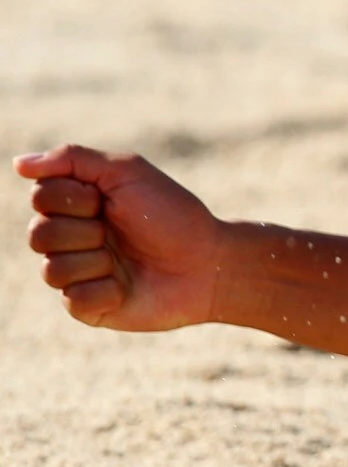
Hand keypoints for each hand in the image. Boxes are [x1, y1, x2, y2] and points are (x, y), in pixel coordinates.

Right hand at [16, 145, 226, 330]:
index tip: (108, 200)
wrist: (209, 262)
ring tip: (124, 260)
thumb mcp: (127, 172)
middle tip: (118, 232)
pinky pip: (74, 299)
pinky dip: (106, 290)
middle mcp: (70, 240)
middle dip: (85, 231)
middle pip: (38, 235)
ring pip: (52, 270)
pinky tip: (127, 286)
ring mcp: (78, 274)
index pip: (41, 197)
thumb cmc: (172, 215)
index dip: (75, 198)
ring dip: (96, 261)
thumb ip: (72, 159)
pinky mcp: (89, 307)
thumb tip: (18, 164)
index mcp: (75, 206)